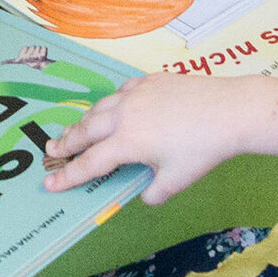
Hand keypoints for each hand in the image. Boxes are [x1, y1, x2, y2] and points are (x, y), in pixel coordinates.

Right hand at [41, 74, 277, 204]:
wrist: (228, 110)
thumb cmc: (202, 150)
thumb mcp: (176, 180)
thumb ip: (155, 192)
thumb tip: (145, 196)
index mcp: (127, 142)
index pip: (90, 163)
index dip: (68, 175)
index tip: (50, 183)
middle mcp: (124, 115)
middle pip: (86, 130)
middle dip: (67, 142)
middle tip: (51, 150)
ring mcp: (136, 94)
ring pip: (101, 107)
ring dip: (85, 120)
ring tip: (76, 129)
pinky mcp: (150, 80)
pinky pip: (122, 91)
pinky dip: (112, 102)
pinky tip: (114, 105)